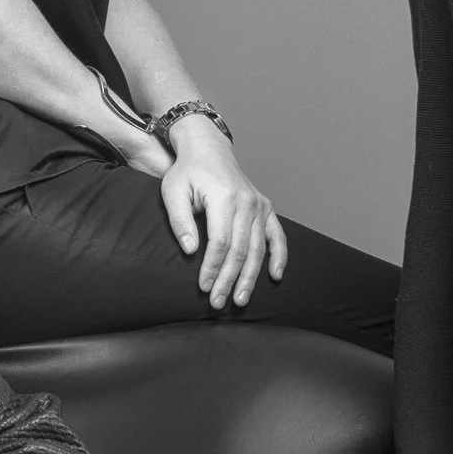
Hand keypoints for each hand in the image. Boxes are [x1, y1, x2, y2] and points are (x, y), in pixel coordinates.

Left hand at [157, 121, 286, 308]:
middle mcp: (247, 202)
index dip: (212, 268)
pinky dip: (278, 256)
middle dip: (229, 280)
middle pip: (240, 250)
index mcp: (224, 197)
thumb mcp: (174, 192)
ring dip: (250, 277)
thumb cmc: (188, 172)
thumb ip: (180, 221)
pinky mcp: (265, 208)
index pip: (220, 243)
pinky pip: (277, 236)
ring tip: (241, 299)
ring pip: (258, 249)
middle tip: (219, 303)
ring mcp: (259, 205)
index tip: (203, 287)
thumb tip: (191, 250)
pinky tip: (274, 276)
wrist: (208, 150)